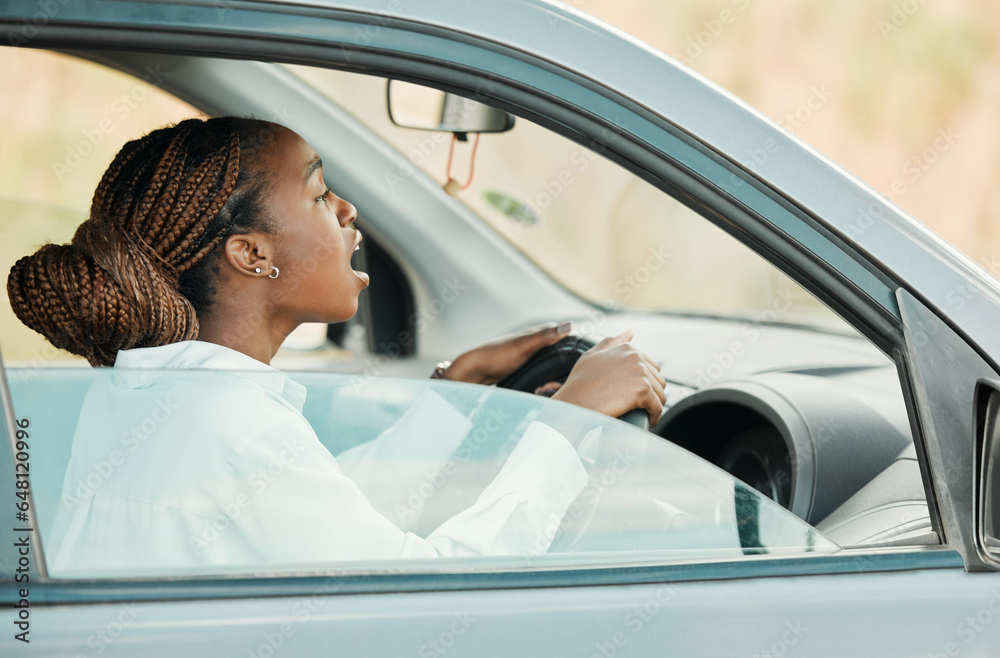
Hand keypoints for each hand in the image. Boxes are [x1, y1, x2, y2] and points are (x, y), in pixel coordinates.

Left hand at [446, 322, 573, 384]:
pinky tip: (546, 389)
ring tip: (553, 389)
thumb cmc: (497, 356)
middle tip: (560, 385)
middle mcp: (537, 342)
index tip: (582, 367)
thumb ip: (545, 337)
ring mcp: (532, 355)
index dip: (577, 352)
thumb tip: (570, 324)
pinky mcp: (526, 367)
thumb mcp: (524, 346)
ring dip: (555, 378)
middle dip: (565, 371)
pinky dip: (547, 381)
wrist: (475, 371)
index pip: (568, 338)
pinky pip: (543, 373)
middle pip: (561, 355)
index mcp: (539, 333)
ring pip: (552, 366)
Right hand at [551, 331, 666, 424]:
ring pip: (660, 394)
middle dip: (651, 395)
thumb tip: (630, 333)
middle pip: (658, 380)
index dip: (645, 383)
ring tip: (643, 414)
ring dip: (653, 406)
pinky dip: (654, 417)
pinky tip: (647, 422)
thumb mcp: (591, 356)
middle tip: (639, 407)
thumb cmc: (579, 383)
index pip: (651, 366)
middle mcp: (636, 357)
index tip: (636, 395)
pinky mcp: (642, 390)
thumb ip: (611, 343)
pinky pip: (657, 407)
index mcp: (627, 348)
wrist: (573, 403)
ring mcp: (640, 372)